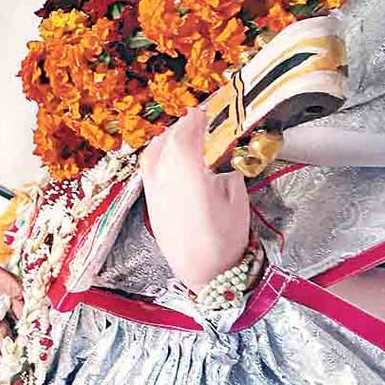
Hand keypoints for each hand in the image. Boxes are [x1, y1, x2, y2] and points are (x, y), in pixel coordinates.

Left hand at [140, 107, 250, 291]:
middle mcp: (166, 181)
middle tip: (197, 119)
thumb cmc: (226, 238)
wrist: (206, 273)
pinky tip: (169, 154)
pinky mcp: (149, 202)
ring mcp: (154, 192)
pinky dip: (157, 153)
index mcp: (191, 177)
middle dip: (182, 126)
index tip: (202, 111)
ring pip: (153, 153)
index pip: (186, 136)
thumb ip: (224, 166)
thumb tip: (216, 150)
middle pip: (168, 141)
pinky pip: (148, 167)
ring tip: (184, 133)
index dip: (194, 120)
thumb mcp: (236, 196)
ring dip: (167, 138)